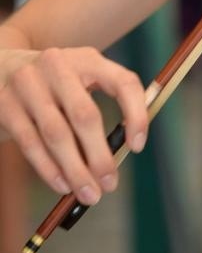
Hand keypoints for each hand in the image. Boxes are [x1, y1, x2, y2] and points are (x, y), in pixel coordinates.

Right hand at [0, 48, 147, 204]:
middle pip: (85, 115)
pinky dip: (49, 169)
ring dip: (75, 170)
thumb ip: (99, 109)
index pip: (123, 82)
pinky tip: (63, 185)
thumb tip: (116, 158)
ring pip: (57, 134)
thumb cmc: (52, 85)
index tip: (137, 147)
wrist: (0, 68)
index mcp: (88, 59)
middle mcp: (58, 65)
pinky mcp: (5, 104)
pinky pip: (31, 143)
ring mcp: (28, 84)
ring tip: (89, 194)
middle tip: (110, 184)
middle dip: (100, 156)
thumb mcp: (79, 82)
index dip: (136, 115)